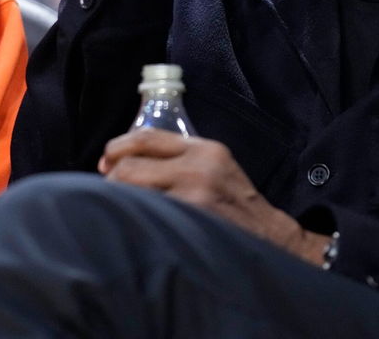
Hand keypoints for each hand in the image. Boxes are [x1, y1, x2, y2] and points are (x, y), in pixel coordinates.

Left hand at [100, 129, 327, 264]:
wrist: (271, 240)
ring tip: (121, 210)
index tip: (106, 161)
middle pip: (131, 167)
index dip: (118, 148)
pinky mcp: (190, 222)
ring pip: (133, 194)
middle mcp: (199, 167)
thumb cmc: (236, 206)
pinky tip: (135, 226)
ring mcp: (194, 197)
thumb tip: (124, 162)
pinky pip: (146, 217)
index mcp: (204, 149)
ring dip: (119, 202)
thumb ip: (178, 158)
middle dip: (113, 180)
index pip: (146, 137)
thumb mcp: (215, 168)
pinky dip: (134, 220)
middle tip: (108, 192)